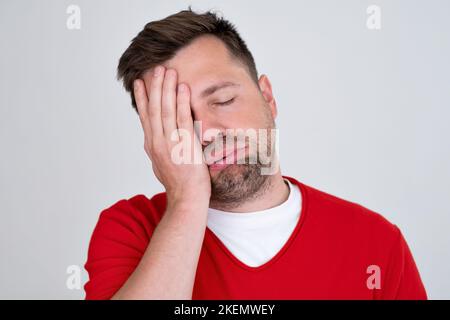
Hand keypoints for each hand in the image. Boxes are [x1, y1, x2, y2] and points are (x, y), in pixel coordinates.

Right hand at [133, 66, 210, 206]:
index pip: (145, 117)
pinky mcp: (184, 145)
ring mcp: (170, 143)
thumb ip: (159, 148)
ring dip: (167, 89)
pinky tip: (183, 89)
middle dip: (155, 87)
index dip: (142, 98)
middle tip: (156, 69)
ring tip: (168, 72)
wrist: (186, 199)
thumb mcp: (162, 164)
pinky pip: (183, 119)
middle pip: (154, 109)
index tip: (140, 82)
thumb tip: (156, 139)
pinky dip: (182, 103)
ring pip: (166, 110)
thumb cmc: (178, 183)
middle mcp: (157, 142)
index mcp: (152, 145)